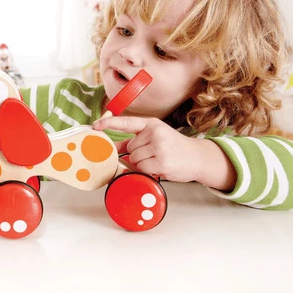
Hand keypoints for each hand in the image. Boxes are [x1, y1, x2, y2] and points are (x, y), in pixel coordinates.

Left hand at [92, 115, 235, 189]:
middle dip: (137, 154)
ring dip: (142, 164)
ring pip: (134, 159)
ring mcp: (159, 146)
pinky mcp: (162, 161)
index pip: (126, 122)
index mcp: (151, 124)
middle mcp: (155, 132)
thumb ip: (134, 140)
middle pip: (129, 148)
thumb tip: (113, 145)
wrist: (197, 158)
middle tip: (154, 154)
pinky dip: (147, 171)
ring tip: (158, 160)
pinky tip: (159, 167)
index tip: (95, 126)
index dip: (109, 124)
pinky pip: (141, 168)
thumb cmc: (174, 148)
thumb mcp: (155, 137)